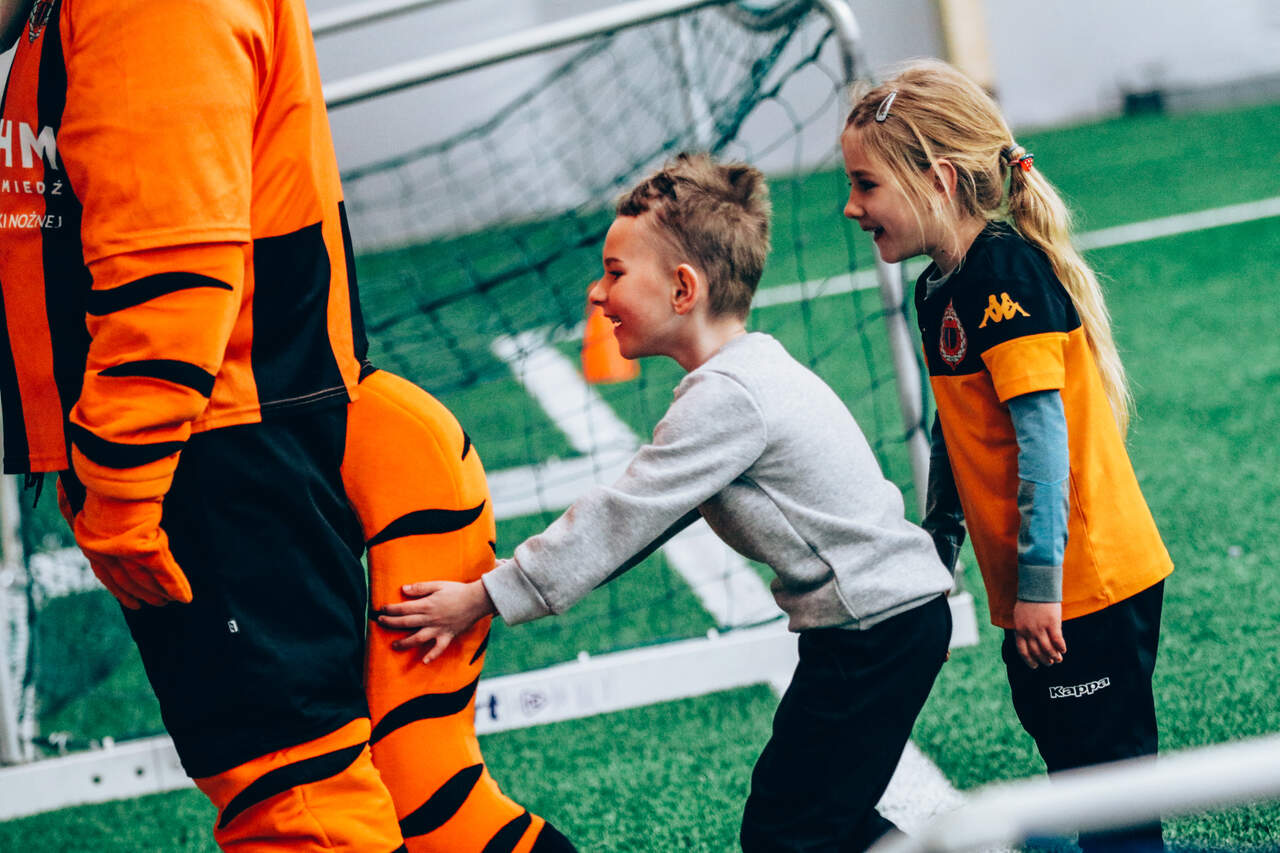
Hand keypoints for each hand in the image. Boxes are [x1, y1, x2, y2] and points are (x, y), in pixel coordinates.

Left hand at [72, 491, 192, 609]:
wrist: (107, 484)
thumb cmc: (90, 485)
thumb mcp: (73, 495)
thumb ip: (74, 503)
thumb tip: (70, 500)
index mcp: (90, 544)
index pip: (106, 574)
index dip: (119, 590)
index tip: (130, 601)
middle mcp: (107, 555)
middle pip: (127, 581)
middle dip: (142, 594)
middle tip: (155, 604)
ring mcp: (127, 555)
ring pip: (145, 580)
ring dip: (158, 593)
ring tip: (169, 602)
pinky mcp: (148, 551)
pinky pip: (164, 572)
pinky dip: (175, 585)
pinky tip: (184, 597)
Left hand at [378, 580, 496, 663]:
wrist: (477, 600)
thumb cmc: (457, 591)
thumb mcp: (438, 585)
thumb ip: (420, 588)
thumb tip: (403, 589)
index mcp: (427, 605)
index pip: (403, 608)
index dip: (391, 609)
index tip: (382, 609)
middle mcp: (430, 618)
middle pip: (406, 623)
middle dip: (391, 623)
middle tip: (380, 622)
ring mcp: (439, 629)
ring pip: (418, 638)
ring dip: (404, 643)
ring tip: (394, 645)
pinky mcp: (448, 636)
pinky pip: (439, 648)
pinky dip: (432, 655)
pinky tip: (424, 661)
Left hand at [1012, 600, 1065, 668]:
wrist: (1037, 587)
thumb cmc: (1029, 601)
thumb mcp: (1020, 616)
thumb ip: (1023, 628)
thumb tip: (1029, 641)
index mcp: (1019, 629)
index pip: (1022, 650)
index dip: (1029, 660)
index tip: (1035, 666)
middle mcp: (1029, 631)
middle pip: (1036, 652)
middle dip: (1044, 660)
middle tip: (1050, 663)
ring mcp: (1040, 627)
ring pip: (1047, 649)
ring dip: (1054, 656)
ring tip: (1058, 659)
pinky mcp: (1052, 623)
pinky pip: (1057, 640)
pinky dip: (1061, 647)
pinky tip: (1064, 650)